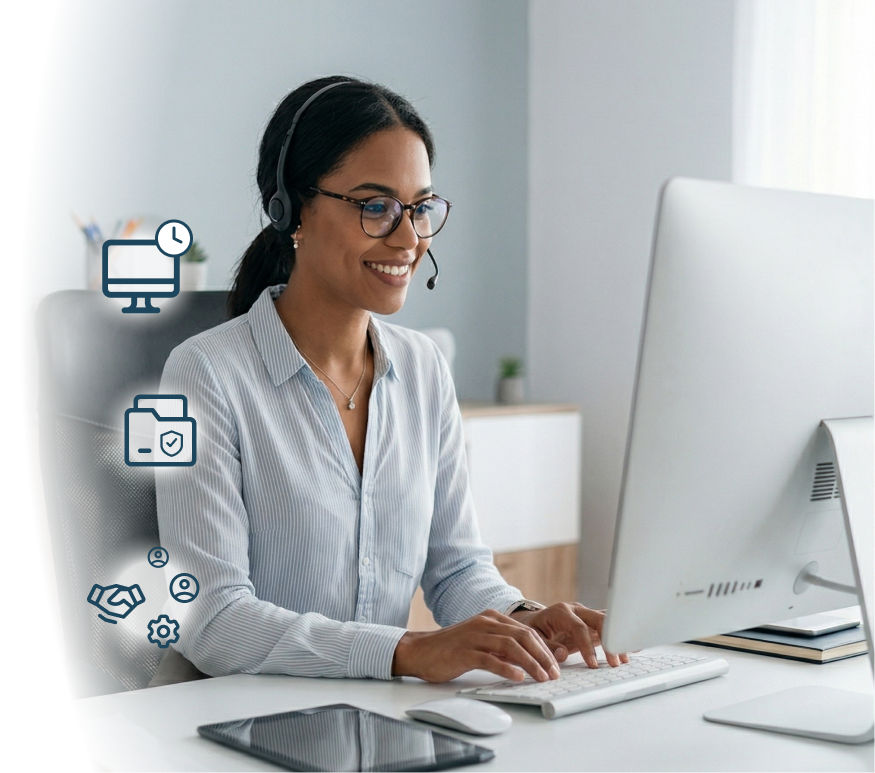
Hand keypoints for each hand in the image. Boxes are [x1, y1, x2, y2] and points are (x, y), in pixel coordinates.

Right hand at [392, 609, 561, 682]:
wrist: (420, 650)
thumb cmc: (452, 649)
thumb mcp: (482, 642)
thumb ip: (502, 647)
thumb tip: (528, 660)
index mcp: (492, 618)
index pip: (526, 630)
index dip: (544, 648)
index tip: (555, 664)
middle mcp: (486, 622)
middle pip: (523, 636)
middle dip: (543, 655)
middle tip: (554, 673)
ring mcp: (475, 635)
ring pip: (511, 646)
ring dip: (531, 662)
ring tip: (542, 677)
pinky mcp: (465, 651)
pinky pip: (491, 659)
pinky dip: (507, 668)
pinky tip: (518, 677)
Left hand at [511, 602, 628, 667]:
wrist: (533, 620)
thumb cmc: (533, 629)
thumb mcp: (533, 637)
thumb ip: (547, 645)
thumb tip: (562, 653)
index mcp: (561, 612)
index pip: (579, 628)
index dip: (587, 646)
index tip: (593, 664)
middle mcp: (577, 610)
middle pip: (598, 620)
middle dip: (609, 640)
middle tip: (617, 662)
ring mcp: (586, 615)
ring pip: (607, 621)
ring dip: (617, 638)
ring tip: (628, 656)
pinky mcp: (592, 622)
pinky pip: (608, 626)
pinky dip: (619, 635)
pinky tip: (633, 644)